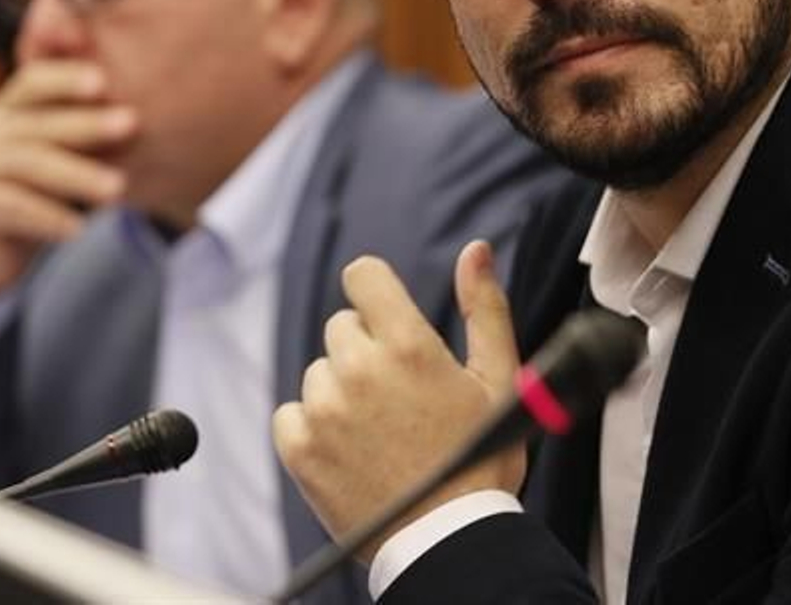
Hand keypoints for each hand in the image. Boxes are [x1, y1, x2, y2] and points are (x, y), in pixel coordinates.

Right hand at [0, 59, 135, 304]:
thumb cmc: (35, 189)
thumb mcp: (58, 154)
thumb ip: (85, 129)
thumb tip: (140, 114)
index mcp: (10, 109)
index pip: (34, 82)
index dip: (65, 78)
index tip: (105, 81)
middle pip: (40, 124)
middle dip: (88, 123)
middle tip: (132, 123)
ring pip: (30, 165)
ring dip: (78, 175)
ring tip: (118, 188)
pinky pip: (13, 208)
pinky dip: (49, 217)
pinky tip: (79, 228)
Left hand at [273, 240, 526, 558]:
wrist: (448, 542)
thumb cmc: (480, 460)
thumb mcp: (499, 379)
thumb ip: (484, 307)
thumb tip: (476, 249)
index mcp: (409, 344)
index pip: (363, 275)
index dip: (375, 292)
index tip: (386, 317)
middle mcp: (360, 369)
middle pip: (343, 327)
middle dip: (367, 350)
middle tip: (399, 396)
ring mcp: (325, 410)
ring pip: (320, 372)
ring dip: (343, 390)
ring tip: (380, 431)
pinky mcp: (299, 449)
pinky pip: (291, 413)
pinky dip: (314, 428)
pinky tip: (350, 450)